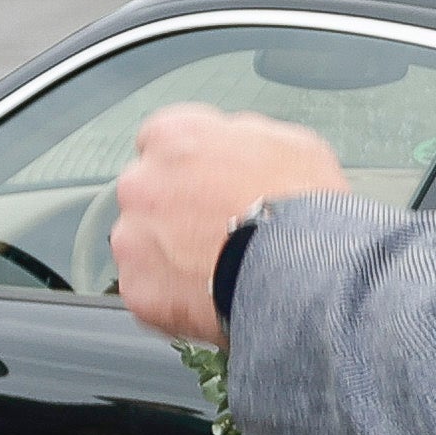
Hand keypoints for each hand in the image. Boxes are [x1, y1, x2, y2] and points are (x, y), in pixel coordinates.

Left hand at [111, 105, 349, 343]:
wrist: (302, 272)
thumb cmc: (302, 206)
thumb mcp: (289, 143)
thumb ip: (242, 138)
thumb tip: (237, 144)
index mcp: (173, 138)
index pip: (159, 142)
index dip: (189, 165)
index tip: (207, 182)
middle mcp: (141, 183)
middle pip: (147, 194)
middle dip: (174, 209)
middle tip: (217, 228)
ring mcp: (133, 239)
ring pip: (142, 244)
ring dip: (169, 253)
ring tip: (216, 268)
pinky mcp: (138, 289)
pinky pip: (149, 290)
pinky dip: (171, 295)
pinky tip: (207, 296)